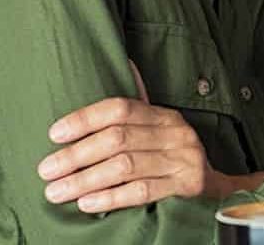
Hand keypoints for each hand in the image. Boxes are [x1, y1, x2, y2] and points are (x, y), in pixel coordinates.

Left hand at [37, 61, 232, 211]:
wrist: (216, 190)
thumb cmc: (172, 158)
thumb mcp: (158, 130)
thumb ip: (135, 110)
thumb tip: (125, 61)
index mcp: (163, 115)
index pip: (121, 108)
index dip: (85, 119)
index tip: (54, 134)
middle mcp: (176, 132)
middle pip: (118, 138)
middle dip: (76, 155)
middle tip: (46, 170)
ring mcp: (183, 159)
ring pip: (126, 166)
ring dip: (85, 180)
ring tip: (56, 191)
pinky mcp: (188, 186)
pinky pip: (143, 191)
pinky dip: (111, 197)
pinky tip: (87, 203)